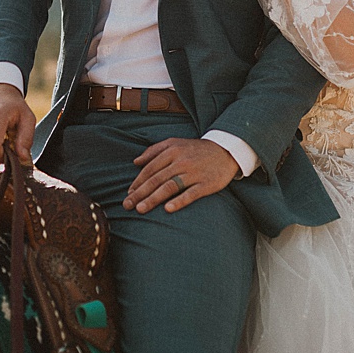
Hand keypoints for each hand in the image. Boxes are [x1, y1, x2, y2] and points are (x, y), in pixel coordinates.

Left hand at [123, 137, 240, 213]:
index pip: (150, 169)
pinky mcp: (206, 184)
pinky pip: (191, 194)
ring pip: (169, 187)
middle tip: (127, 205)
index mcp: (172, 151)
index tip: (128, 194)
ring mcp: (194, 173)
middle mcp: (181, 162)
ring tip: (140, 209)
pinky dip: (179, 201)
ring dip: (153, 199)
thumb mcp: (175, 143)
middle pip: (156, 179)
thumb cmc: (195, 149)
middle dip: (139, 193)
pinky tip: (168, 209)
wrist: (226, 150)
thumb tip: (135, 162)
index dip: (137, 182)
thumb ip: (154, 150)